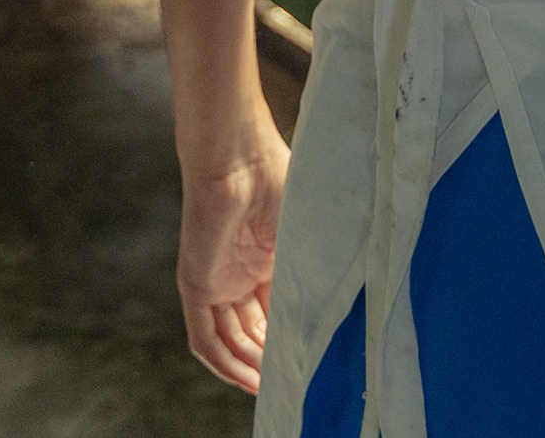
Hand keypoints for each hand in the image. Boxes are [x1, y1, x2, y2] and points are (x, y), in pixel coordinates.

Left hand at [177, 121, 289, 390]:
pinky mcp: (195, 286)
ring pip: (227, 339)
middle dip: (267, 358)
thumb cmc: (276, 178)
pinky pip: (204, 336)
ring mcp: (216, 280)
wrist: (239, 157)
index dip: (287, 337)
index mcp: (263, 258)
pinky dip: (222, 362)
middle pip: (250, 329)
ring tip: (270, 386)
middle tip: (290, 380)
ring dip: (245, 367)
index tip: (308, 359)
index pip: (273, 310)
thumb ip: (316, 264)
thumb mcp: (304, 231)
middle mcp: (238, 273)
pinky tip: (245, 378)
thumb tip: (349, 299)